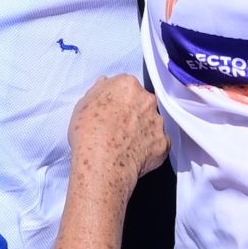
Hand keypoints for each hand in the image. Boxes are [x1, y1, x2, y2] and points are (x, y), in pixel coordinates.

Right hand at [69, 75, 168, 189]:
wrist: (102, 162)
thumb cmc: (89, 133)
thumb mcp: (83, 104)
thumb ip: (99, 90)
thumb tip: (105, 86)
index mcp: (127, 85)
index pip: (127, 86)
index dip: (119, 99)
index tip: (113, 110)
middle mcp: (147, 100)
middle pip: (143, 102)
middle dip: (134, 112)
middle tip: (119, 127)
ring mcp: (158, 122)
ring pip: (152, 122)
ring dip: (143, 129)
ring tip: (126, 144)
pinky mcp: (164, 143)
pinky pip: (159, 143)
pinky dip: (150, 148)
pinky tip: (135, 155)